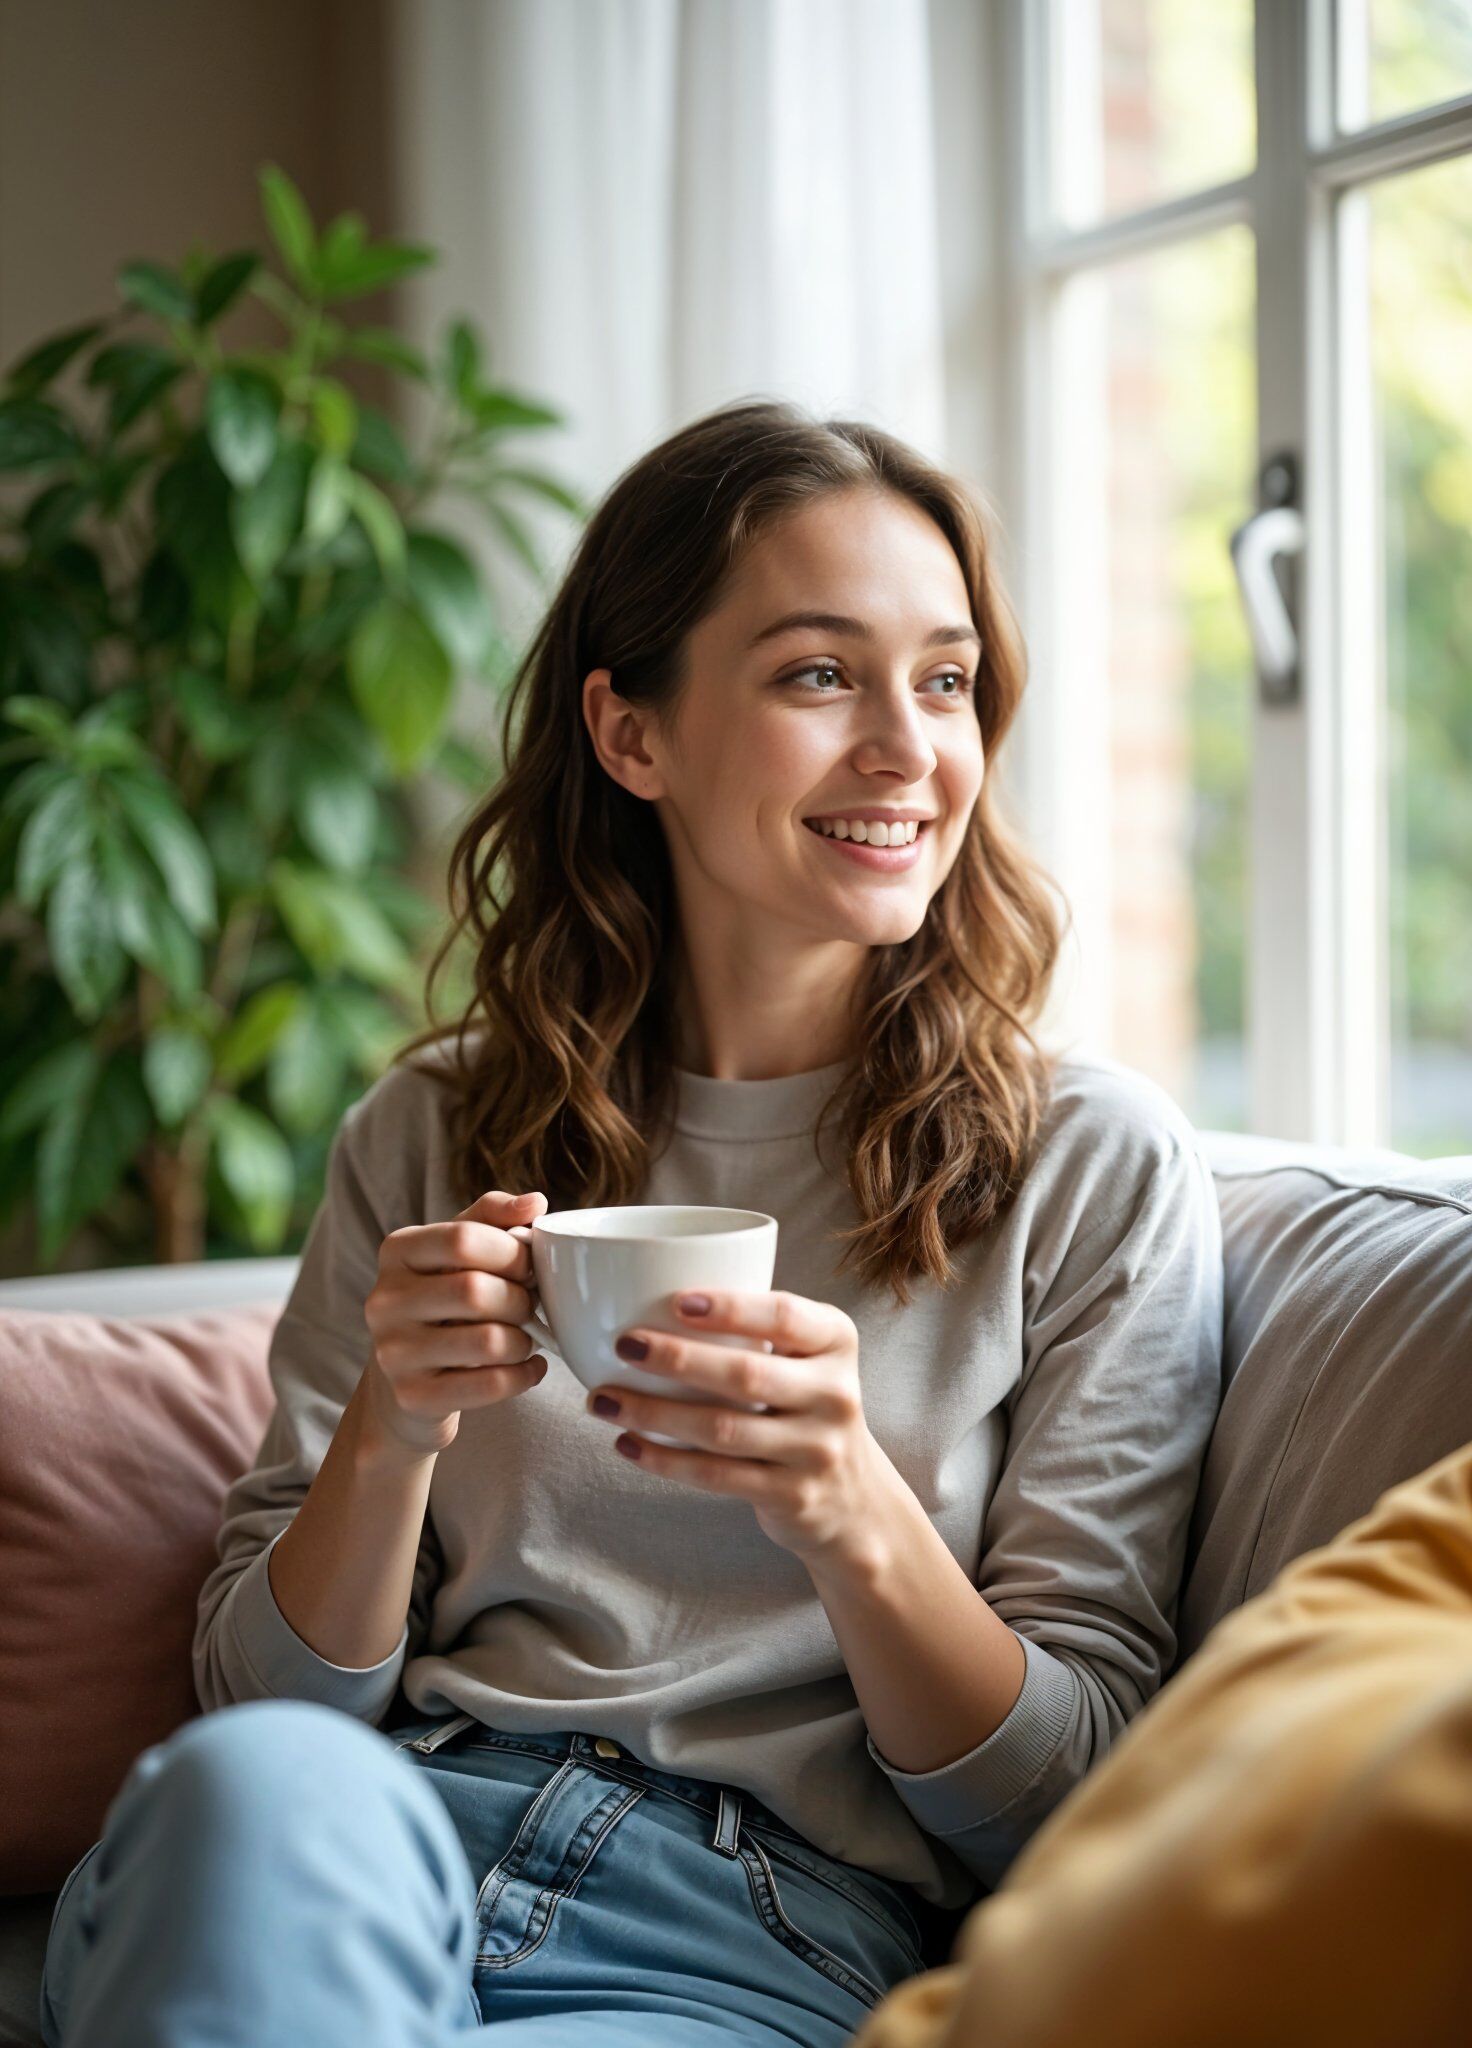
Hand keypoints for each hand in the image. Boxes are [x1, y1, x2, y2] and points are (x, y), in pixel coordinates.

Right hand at [362, 1189, 549, 1456]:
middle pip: (475, 1291)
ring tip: (525, 1339)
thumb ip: (494, 1218)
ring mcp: (393, 1352)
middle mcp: (385, 1300)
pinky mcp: (412, 1396)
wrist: (404, 1380)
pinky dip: (524, 1375)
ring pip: (487, 1341)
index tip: (529, 1265)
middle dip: (520, 1299)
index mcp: (397, 1252)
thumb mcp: (458, 1251)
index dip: (511, 1251)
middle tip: (529, 1306)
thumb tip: (535, 1202)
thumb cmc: (442, 1302)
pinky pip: (489, 1385)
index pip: (463, 1239)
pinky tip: (529, 1368)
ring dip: (523, 1340)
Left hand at [584, 1288, 884, 1560]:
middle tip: (624, 1344)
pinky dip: (665, 1460)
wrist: (853, 1496)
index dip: (731, 1308)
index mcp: (836, 1341)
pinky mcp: (792, 1496)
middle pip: (746, 1373)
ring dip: (653, 1414)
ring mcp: (816, 1450)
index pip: (784, 1316)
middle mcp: (835, 1394)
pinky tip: (627, 1443)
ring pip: (722, 1429)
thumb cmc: (803, 1404)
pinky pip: (717, 1476)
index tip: (675, 1300)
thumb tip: (644, 1291)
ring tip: (603, 1400)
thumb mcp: (805, 1357)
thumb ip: (755, 1328)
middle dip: (677, 1358)